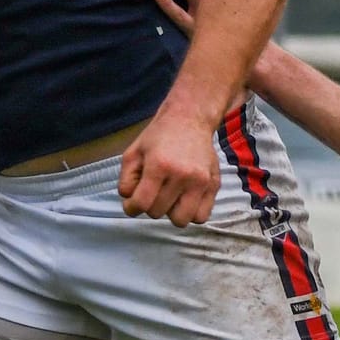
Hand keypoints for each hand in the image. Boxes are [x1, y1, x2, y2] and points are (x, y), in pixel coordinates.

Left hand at [119, 97, 220, 225]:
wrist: (190, 119)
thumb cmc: (158, 137)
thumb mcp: (133, 152)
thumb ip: (126, 180)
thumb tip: (130, 201)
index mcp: (159, 165)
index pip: (142, 203)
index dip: (131, 208)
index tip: (131, 204)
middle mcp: (182, 175)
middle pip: (158, 213)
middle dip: (150, 205)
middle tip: (152, 191)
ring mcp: (201, 181)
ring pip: (181, 220)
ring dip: (171, 212)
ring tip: (169, 197)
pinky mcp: (214, 185)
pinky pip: (201, 216)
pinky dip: (191, 213)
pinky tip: (184, 199)